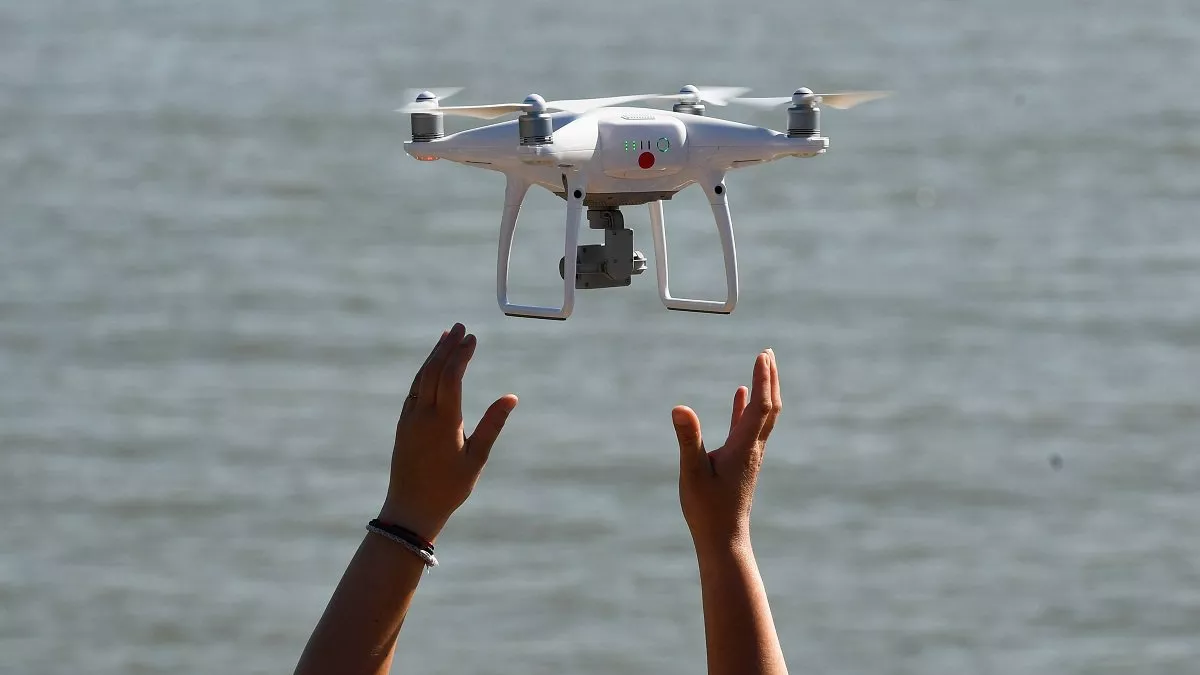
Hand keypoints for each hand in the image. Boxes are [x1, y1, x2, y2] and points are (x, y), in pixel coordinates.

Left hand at [378, 323, 517, 541]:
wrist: (410, 509)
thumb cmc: (449, 487)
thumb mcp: (477, 458)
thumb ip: (492, 424)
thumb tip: (511, 397)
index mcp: (443, 420)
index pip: (451, 376)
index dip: (461, 354)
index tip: (472, 337)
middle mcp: (422, 413)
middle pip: (434, 370)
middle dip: (447, 346)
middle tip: (460, 327)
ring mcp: (409, 417)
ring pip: (421, 377)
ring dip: (434, 356)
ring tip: (445, 336)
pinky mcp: (403, 424)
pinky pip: (414, 389)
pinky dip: (424, 372)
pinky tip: (431, 366)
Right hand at [671, 349, 781, 551]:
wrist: (724, 539)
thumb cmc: (707, 510)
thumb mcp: (692, 473)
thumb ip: (688, 439)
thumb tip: (679, 408)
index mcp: (744, 447)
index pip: (760, 406)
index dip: (762, 379)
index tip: (762, 355)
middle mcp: (752, 447)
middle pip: (770, 406)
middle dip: (770, 378)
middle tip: (768, 352)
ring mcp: (748, 454)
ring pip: (762, 414)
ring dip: (764, 388)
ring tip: (763, 365)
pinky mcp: (740, 460)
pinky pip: (746, 425)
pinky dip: (745, 406)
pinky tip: (739, 394)